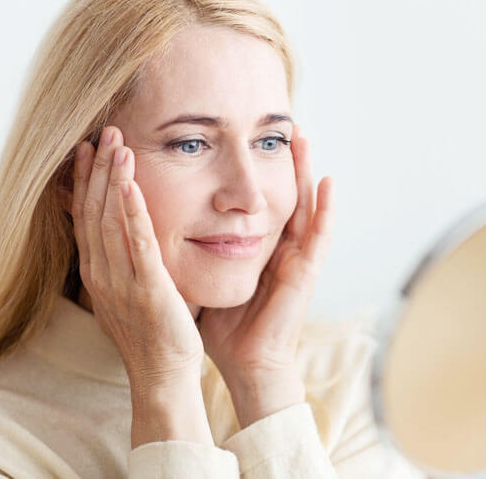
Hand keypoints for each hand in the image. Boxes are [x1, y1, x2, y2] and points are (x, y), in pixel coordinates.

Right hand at [70, 125, 203, 390]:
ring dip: (113, 180)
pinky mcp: (148, 289)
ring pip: (111, 220)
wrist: (162, 374)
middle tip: (105, 132)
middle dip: (98, 170)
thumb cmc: (151, 331)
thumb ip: (120, 258)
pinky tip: (132, 185)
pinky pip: (138, 245)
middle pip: (94, 210)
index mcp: (96, 271)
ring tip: (118, 144)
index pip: (85, 216)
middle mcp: (101, 273)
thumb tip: (119, 228)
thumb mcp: (126, 290)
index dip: (86, 180)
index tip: (88, 148)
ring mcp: (121, 281)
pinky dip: (133, 212)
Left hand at [196, 124, 334, 425]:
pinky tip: (328, 182)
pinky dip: (326, 209)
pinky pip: (319, 236)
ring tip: (302, 136)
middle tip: (280, 123)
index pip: (257, 199)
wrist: (243, 362)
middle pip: (282, 193)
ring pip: (304, 205)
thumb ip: (190, 251)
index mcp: (256, 247)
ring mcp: (295, 258)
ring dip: (305, 170)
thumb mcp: (204, 276)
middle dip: (282, 159)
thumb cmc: (224, 323)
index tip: (243, 136)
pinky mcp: (304, 273)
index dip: (253, 168)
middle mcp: (279, 247)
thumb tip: (156, 224)